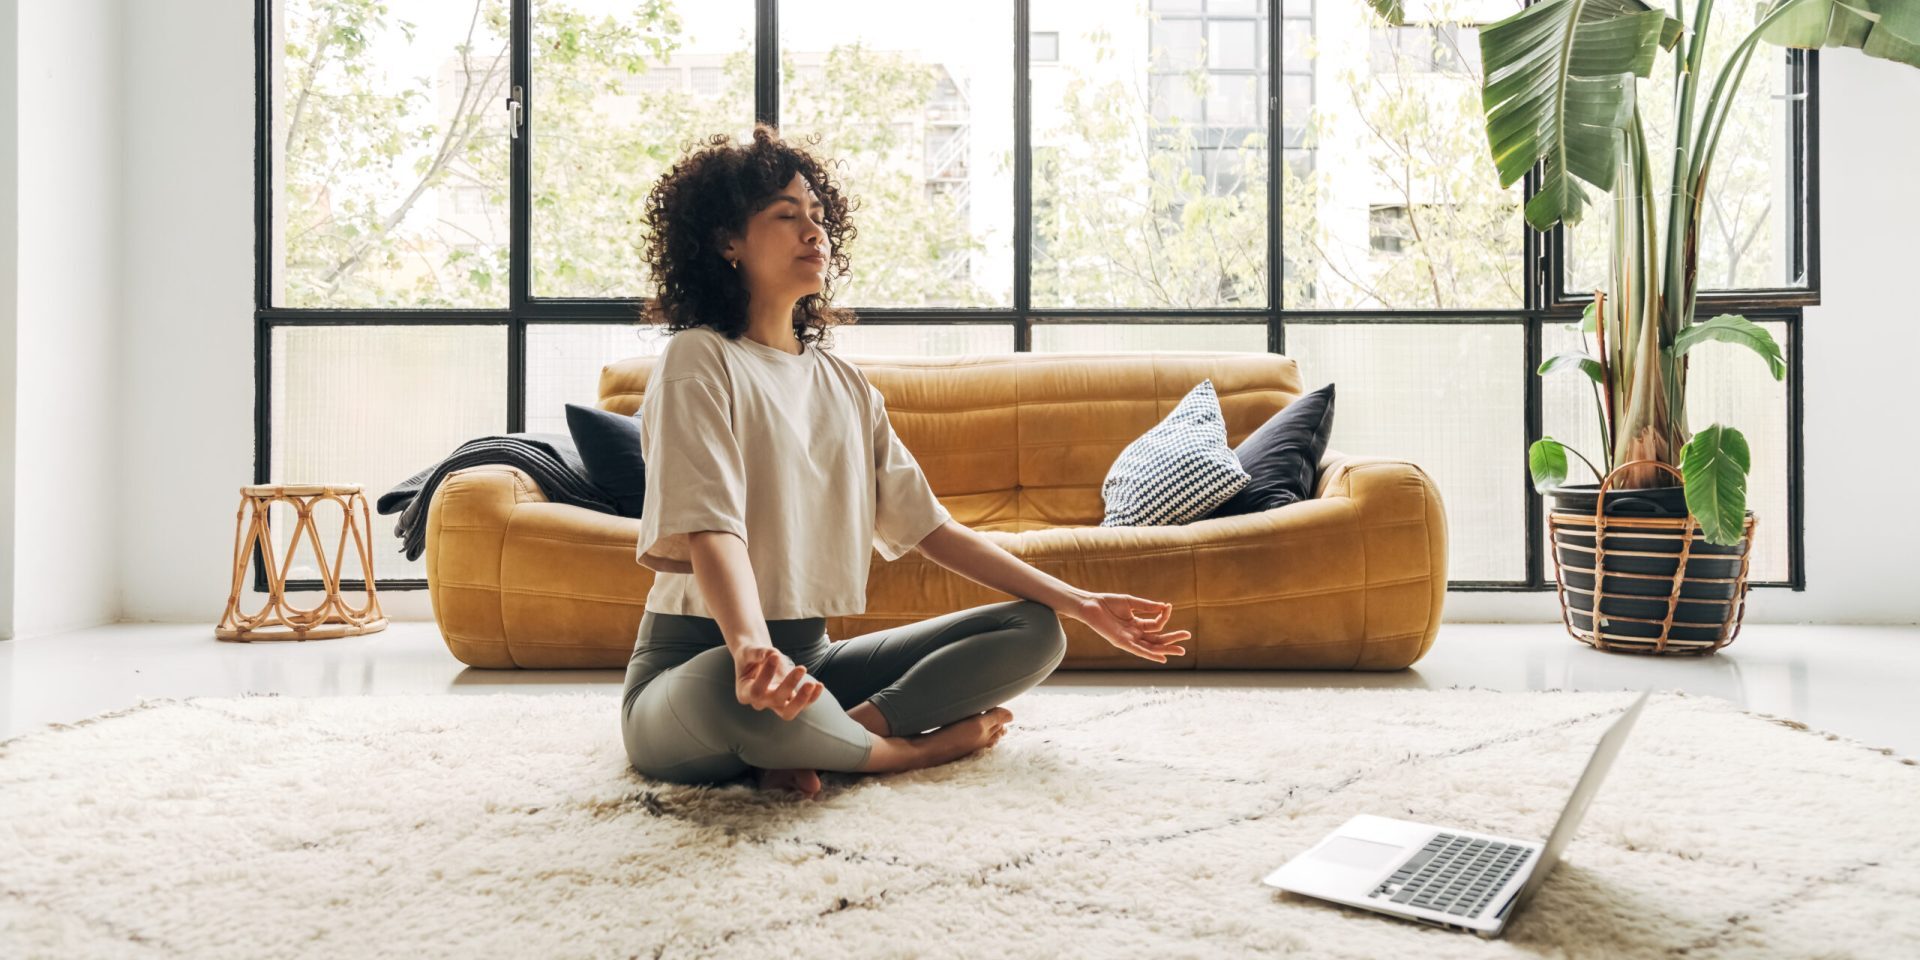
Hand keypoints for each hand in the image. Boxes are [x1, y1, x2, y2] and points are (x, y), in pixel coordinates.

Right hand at [733, 644, 825, 720]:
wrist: (757, 660)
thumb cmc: (750, 656)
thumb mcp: (748, 651)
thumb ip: (757, 653)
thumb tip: (771, 654)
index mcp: (744, 692)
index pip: (756, 691)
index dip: (766, 675)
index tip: (775, 655)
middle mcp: (759, 702)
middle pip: (775, 701)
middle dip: (789, 685)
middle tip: (801, 668)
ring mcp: (774, 704)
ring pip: (788, 712)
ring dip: (802, 699)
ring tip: (812, 684)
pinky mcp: (788, 702)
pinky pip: (801, 705)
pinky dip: (811, 698)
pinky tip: (819, 685)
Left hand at [1067, 593, 1189, 662]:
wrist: (1090, 605)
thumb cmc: (1108, 602)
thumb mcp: (1131, 602)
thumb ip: (1147, 606)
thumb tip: (1164, 606)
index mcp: (1137, 624)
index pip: (1156, 624)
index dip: (1164, 616)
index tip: (1169, 606)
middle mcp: (1134, 634)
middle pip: (1157, 639)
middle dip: (1172, 639)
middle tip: (1187, 637)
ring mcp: (1128, 639)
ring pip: (1151, 646)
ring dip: (1166, 649)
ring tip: (1181, 650)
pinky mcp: (1121, 642)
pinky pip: (1138, 650)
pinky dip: (1150, 654)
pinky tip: (1161, 657)